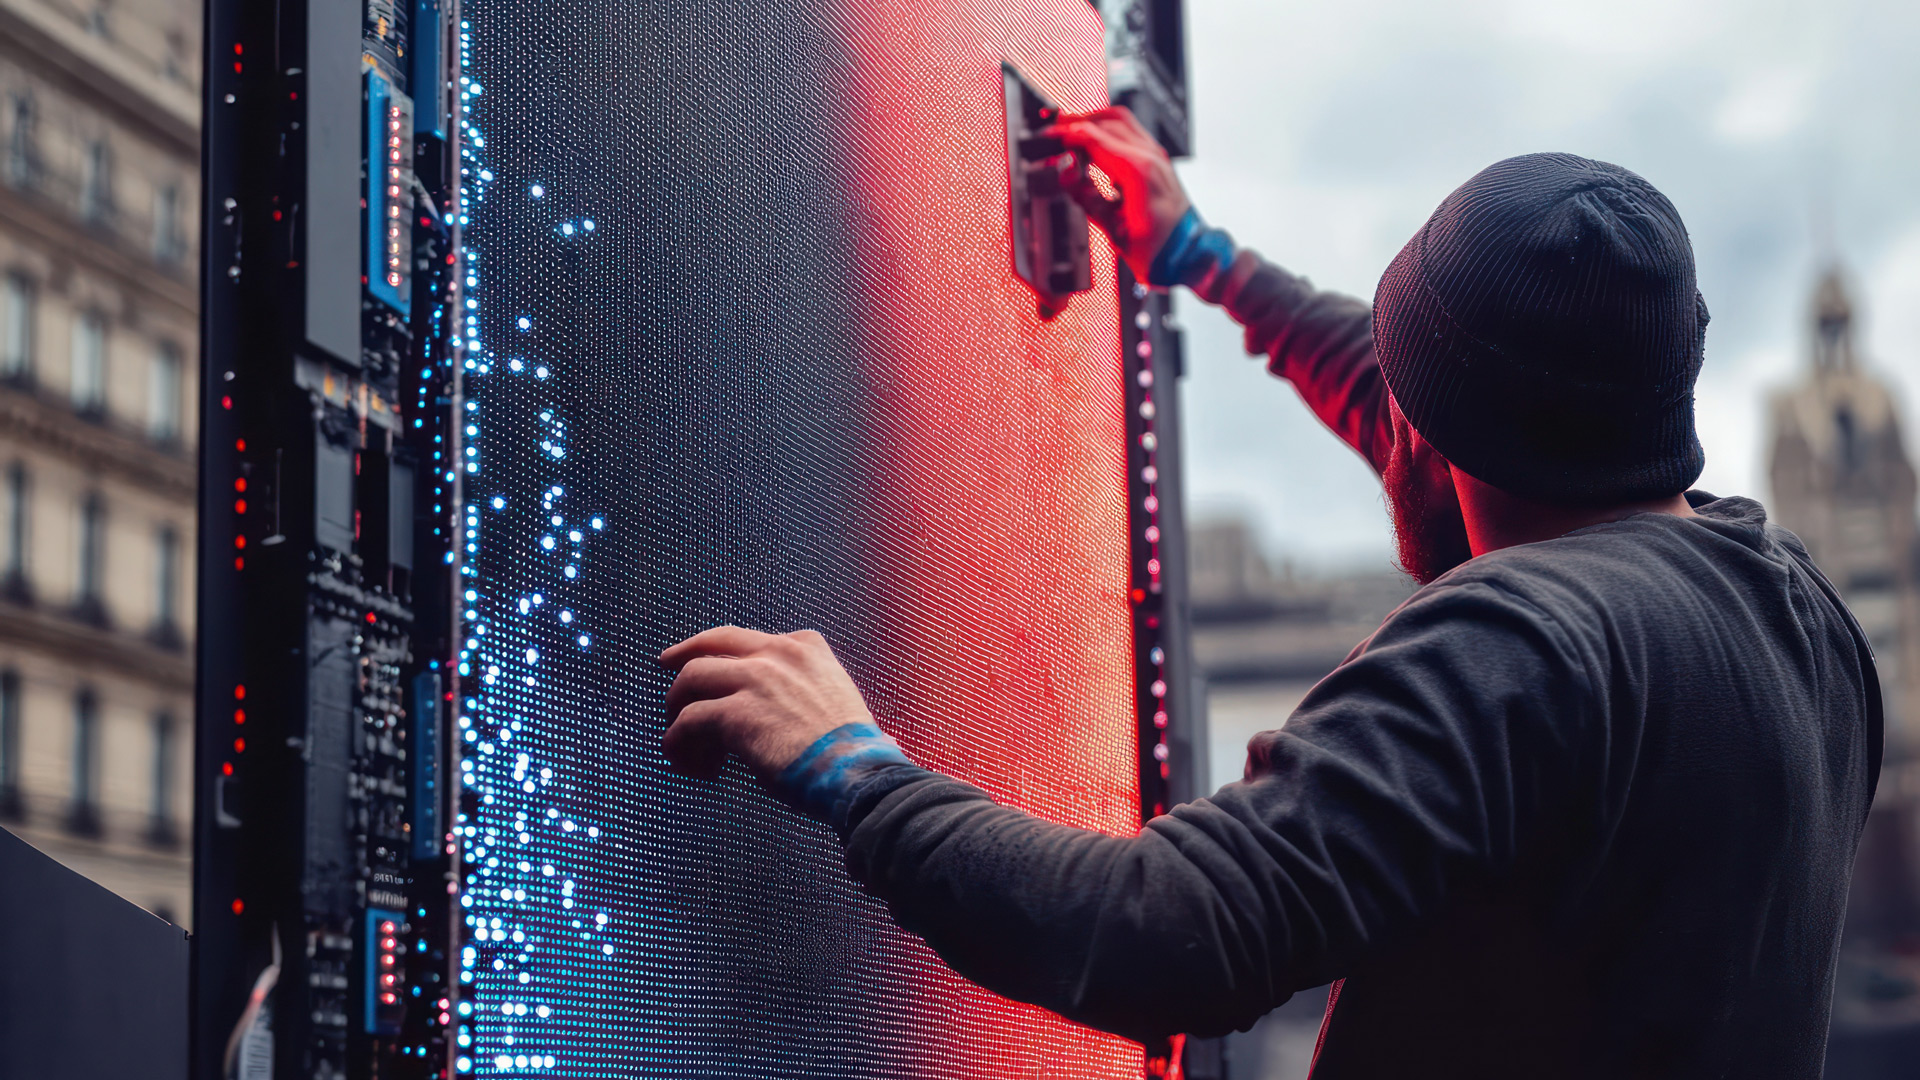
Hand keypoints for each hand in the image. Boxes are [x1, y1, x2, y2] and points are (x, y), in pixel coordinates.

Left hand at [658, 626, 873, 783]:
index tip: (711, 669)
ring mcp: (754, 679)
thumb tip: (857, 730)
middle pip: (711, 643)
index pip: (747, 639)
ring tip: (683, 744)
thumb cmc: (856, 752)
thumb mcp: (842, 703)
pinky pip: (686, 722)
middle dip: (682, 657)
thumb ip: (825, 698)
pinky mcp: (734, 713)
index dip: (722, 655)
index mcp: (804, 648)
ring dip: (678, 711)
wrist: (857, 772)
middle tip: (666, 669)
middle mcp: (776, 654)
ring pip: (690, 679)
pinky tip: (693, 765)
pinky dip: (679, 744)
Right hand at [1044, 106, 1192, 280]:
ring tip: (1072, 135)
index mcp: (1138, 172)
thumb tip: (1067, 175)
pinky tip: (1096, 147)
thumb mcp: (1114, 232)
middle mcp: (1150, 158)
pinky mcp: (1159, 162)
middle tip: (1056, 131)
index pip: (1094, 137)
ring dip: (1094, 123)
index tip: (1049, 135)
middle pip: (1108, 120)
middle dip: (1078, 122)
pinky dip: (1109, 133)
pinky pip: (1131, 134)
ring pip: (1122, 121)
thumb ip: (1088, 199)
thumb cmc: (1160, 251)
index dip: (1067, 134)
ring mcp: (1158, 157)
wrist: (1189, 257)